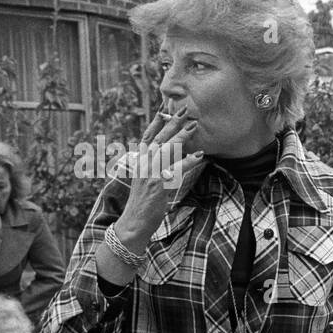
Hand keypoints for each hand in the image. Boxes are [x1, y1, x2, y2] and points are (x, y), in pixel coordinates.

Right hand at [112, 107, 204, 243]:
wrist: (133, 223)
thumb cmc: (141, 203)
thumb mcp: (142, 180)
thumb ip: (150, 166)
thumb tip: (162, 155)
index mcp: (138, 162)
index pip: (147, 137)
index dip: (156, 122)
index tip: (165, 109)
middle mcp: (143, 164)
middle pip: (159, 138)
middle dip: (172, 122)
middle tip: (185, 110)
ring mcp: (150, 174)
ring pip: (167, 149)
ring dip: (182, 136)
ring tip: (194, 125)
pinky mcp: (159, 185)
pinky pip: (176, 170)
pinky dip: (188, 161)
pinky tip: (199, 155)